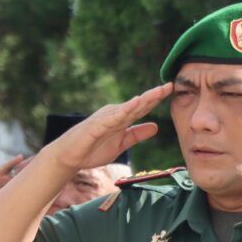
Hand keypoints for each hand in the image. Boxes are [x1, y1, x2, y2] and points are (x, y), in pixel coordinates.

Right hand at [45, 85, 171, 171]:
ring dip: (143, 99)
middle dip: (154, 95)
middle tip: (171, 84)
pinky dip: (124, 110)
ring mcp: (105, 118)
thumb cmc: (92, 149)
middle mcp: (114, 114)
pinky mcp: (96, 125)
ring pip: (128, 108)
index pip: (142, 108)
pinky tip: (135, 103)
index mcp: (121, 118)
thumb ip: (136, 135)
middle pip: (138, 104)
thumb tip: (156, 127)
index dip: (156, 99)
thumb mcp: (121, 144)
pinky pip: (113, 117)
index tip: (172, 90)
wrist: (69, 157)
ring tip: (158, 91)